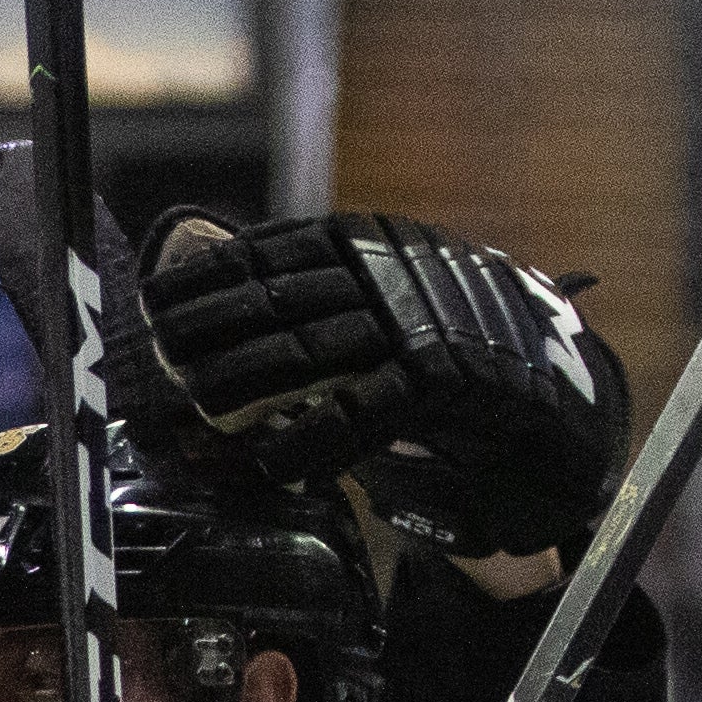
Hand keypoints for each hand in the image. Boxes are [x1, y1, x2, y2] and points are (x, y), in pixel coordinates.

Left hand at [140, 210, 628, 555]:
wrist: (551, 384)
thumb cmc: (448, 343)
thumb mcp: (380, 296)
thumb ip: (312, 290)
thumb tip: (216, 269)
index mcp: (371, 241)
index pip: (271, 252)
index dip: (206, 280)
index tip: (151, 304)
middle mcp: (391, 273)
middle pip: (278, 301)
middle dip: (207, 333)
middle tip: (153, 362)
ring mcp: (418, 324)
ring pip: (309, 353)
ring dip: (240, 386)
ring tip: (187, 410)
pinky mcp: (444, 381)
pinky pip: (359, 411)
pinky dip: (308, 438)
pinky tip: (264, 459)